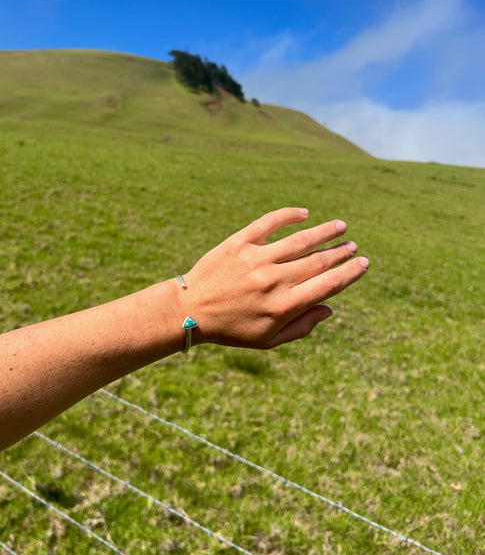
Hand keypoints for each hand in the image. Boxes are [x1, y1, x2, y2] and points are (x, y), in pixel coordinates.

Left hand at [180, 207, 368, 348]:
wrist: (190, 311)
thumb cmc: (232, 329)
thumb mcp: (268, 340)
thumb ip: (302, 327)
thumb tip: (330, 308)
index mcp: (284, 307)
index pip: (327, 285)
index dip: (350, 273)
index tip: (363, 263)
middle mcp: (273, 281)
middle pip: (318, 261)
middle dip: (340, 252)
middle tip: (352, 245)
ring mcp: (256, 259)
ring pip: (300, 239)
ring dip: (324, 231)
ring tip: (340, 227)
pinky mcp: (239, 243)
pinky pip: (270, 223)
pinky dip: (290, 215)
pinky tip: (305, 214)